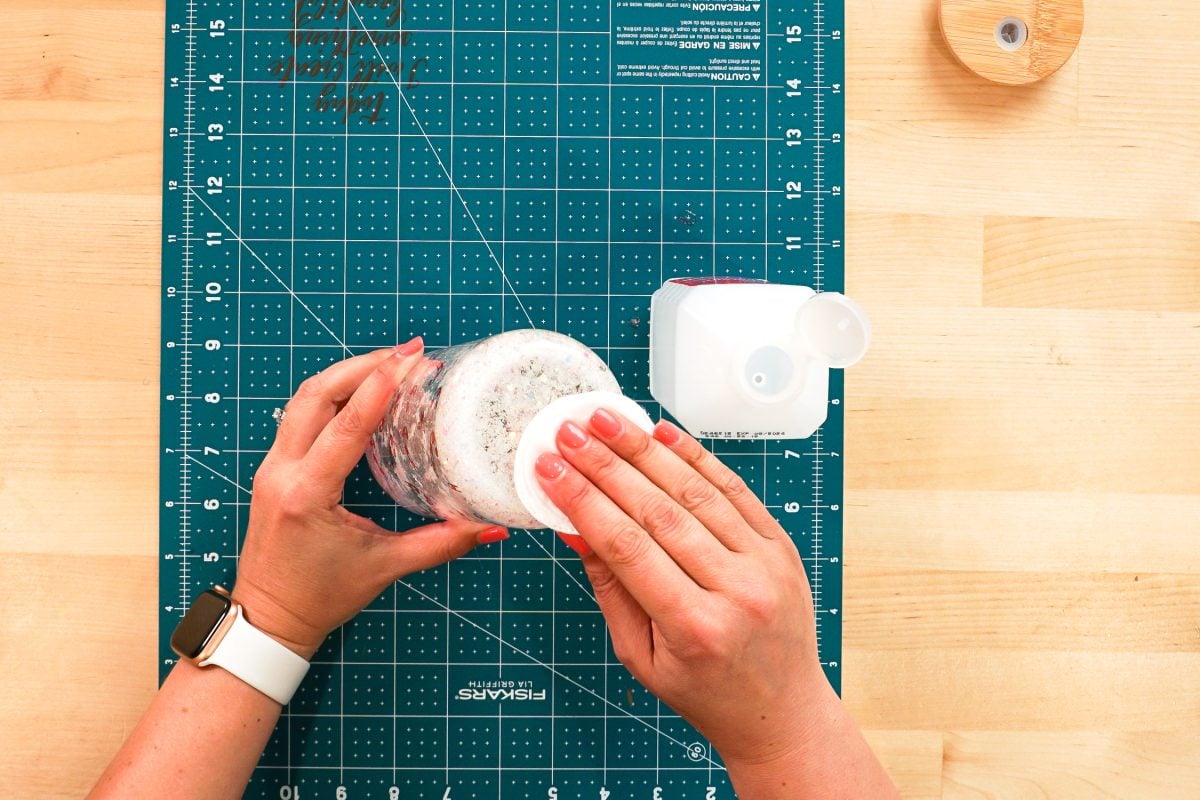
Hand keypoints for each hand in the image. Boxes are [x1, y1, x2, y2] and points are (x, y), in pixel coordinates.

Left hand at [233, 339, 504, 656]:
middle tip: (407, 353)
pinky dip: (332, 395)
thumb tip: (489, 527)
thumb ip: (439, 544)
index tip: (409, 359)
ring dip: (345, 374)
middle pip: (316, 395)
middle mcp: (282, 472)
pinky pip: (300, 416)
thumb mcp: (384, 568)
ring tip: (388, 362)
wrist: (268, 618)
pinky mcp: (274, 468)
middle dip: (362, 365)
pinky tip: (362, 391)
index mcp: (306, 493)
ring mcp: (272, 467)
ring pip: (303, 399)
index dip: (379, 386)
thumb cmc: (319, 597)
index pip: (345, 424)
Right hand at [535, 411, 832, 766]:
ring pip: (696, 493)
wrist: (781, 710)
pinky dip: (696, 458)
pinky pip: (734, 491)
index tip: (550, 470)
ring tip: (606, 419)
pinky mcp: (780, 546)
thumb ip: (610, 589)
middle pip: (660, 512)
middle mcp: (737, 591)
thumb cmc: (704, 692)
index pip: (629, 549)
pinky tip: (662, 433)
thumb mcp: (641, 656)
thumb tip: (574, 528)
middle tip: (568, 432)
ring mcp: (766, 564)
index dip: (584, 502)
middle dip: (606, 466)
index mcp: (696, 628)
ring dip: (645, 450)